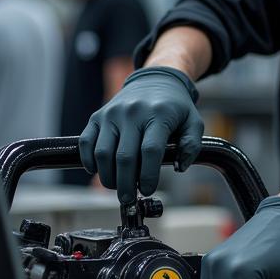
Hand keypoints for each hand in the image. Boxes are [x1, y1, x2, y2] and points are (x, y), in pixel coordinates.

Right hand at [79, 66, 202, 204]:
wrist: (155, 80)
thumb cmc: (175, 107)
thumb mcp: (193, 122)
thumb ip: (192, 146)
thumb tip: (179, 167)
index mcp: (159, 115)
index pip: (150, 151)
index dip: (147, 175)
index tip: (147, 190)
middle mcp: (133, 113)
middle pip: (124, 156)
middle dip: (125, 184)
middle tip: (128, 198)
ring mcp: (112, 114)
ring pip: (103, 152)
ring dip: (107, 176)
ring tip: (116, 187)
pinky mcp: (98, 116)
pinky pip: (86, 142)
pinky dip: (88, 160)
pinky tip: (98, 171)